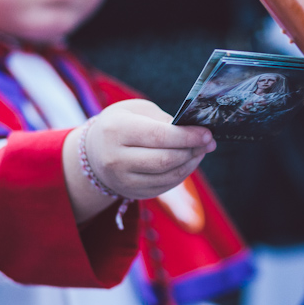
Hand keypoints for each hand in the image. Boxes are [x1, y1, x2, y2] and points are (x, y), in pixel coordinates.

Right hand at [80, 99, 215, 199]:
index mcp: (116, 130)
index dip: (188, 136)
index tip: (208, 133)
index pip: (159, 136)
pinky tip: (189, 162)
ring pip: (168, 176)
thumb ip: (164, 120)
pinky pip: (165, 186)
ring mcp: (122, 180)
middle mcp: (115, 158)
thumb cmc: (122, 124)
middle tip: (209, 142)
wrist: (93, 153)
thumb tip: (194, 132)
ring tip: (201, 150)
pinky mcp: (132, 193)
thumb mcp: (137, 111)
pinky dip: (182, 174)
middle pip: (165, 159)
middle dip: (193, 150)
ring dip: (191, 163)